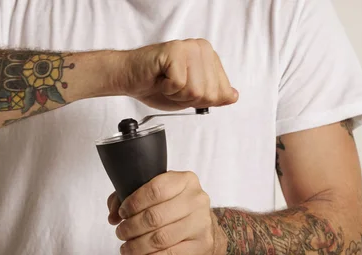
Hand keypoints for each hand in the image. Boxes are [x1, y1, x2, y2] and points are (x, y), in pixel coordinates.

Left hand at [106, 171, 219, 254]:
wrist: (204, 230)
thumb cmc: (174, 209)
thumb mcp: (155, 196)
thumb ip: (128, 197)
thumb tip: (113, 216)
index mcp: (185, 181)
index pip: (155, 189)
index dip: (133, 203)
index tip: (122, 213)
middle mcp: (196, 199)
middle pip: (155, 216)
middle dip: (131, 227)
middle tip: (120, 233)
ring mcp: (201, 223)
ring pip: (161, 238)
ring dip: (138, 246)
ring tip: (126, 249)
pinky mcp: (201, 244)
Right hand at [119, 39, 237, 110]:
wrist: (129, 78)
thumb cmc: (156, 85)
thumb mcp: (191, 96)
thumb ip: (213, 96)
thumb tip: (232, 96)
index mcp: (210, 57)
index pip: (222, 91)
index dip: (200, 100)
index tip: (185, 90)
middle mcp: (202, 48)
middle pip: (210, 93)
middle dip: (188, 99)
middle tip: (173, 87)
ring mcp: (189, 48)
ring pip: (196, 90)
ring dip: (177, 94)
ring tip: (167, 82)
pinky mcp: (175, 51)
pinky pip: (179, 84)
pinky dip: (167, 89)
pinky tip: (160, 79)